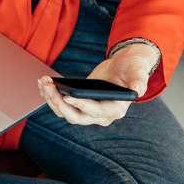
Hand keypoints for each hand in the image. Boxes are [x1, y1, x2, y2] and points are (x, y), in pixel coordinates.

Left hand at [37, 42, 157, 126]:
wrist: (123, 67)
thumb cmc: (132, 69)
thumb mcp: (138, 72)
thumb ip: (139, 80)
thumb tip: (137, 89)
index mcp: (116, 109)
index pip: (96, 111)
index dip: (81, 105)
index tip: (67, 96)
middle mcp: (101, 116)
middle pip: (76, 117)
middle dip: (60, 103)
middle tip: (49, 87)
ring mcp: (88, 112)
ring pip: (65, 113)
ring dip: (51, 99)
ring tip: (43, 82)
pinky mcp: (79, 104)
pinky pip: (62, 106)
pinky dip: (50, 96)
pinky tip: (43, 84)